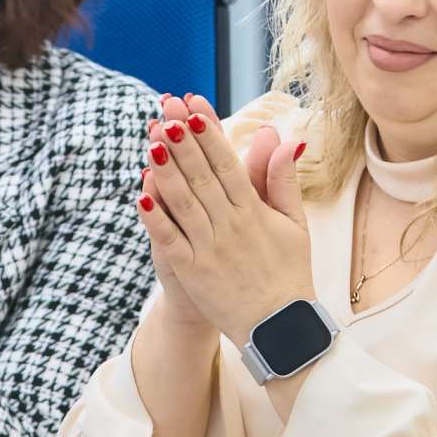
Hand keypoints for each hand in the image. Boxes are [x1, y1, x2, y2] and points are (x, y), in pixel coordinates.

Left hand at [138, 94, 312, 346]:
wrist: (280, 329)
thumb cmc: (288, 273)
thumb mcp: (295, 225)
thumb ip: (284, 181)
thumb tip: (284, 139)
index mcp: (255, 212)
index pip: (228, 163)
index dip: (209, 134)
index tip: (194, 107)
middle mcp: (231, 226)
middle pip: (202, 176)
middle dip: (183, 141)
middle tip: (166, 110)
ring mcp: (210, 248)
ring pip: (184, 202)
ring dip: (167, 170)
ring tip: (152, 139)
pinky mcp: (193, 272)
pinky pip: (170, 239)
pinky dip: (156, 217)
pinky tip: (141, 193)